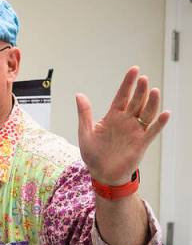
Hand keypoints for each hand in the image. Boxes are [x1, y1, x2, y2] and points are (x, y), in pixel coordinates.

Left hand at [76, 67, 169, 184]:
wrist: (101, 174)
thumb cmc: (93, 154)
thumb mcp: (85, 132)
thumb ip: (84, 114)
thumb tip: (79, 95)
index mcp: (113, 116)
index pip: (122, 96)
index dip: (128, 83)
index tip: (134, 70)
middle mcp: (126, 121)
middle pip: (136, 102)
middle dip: (140, 90)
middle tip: (143, 79)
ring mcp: (135, 131)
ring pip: (146, 113)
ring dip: (151, 102)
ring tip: (153, 90)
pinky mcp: (141, 143)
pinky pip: (152, 131)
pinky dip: (159, 123)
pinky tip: (165, 113)